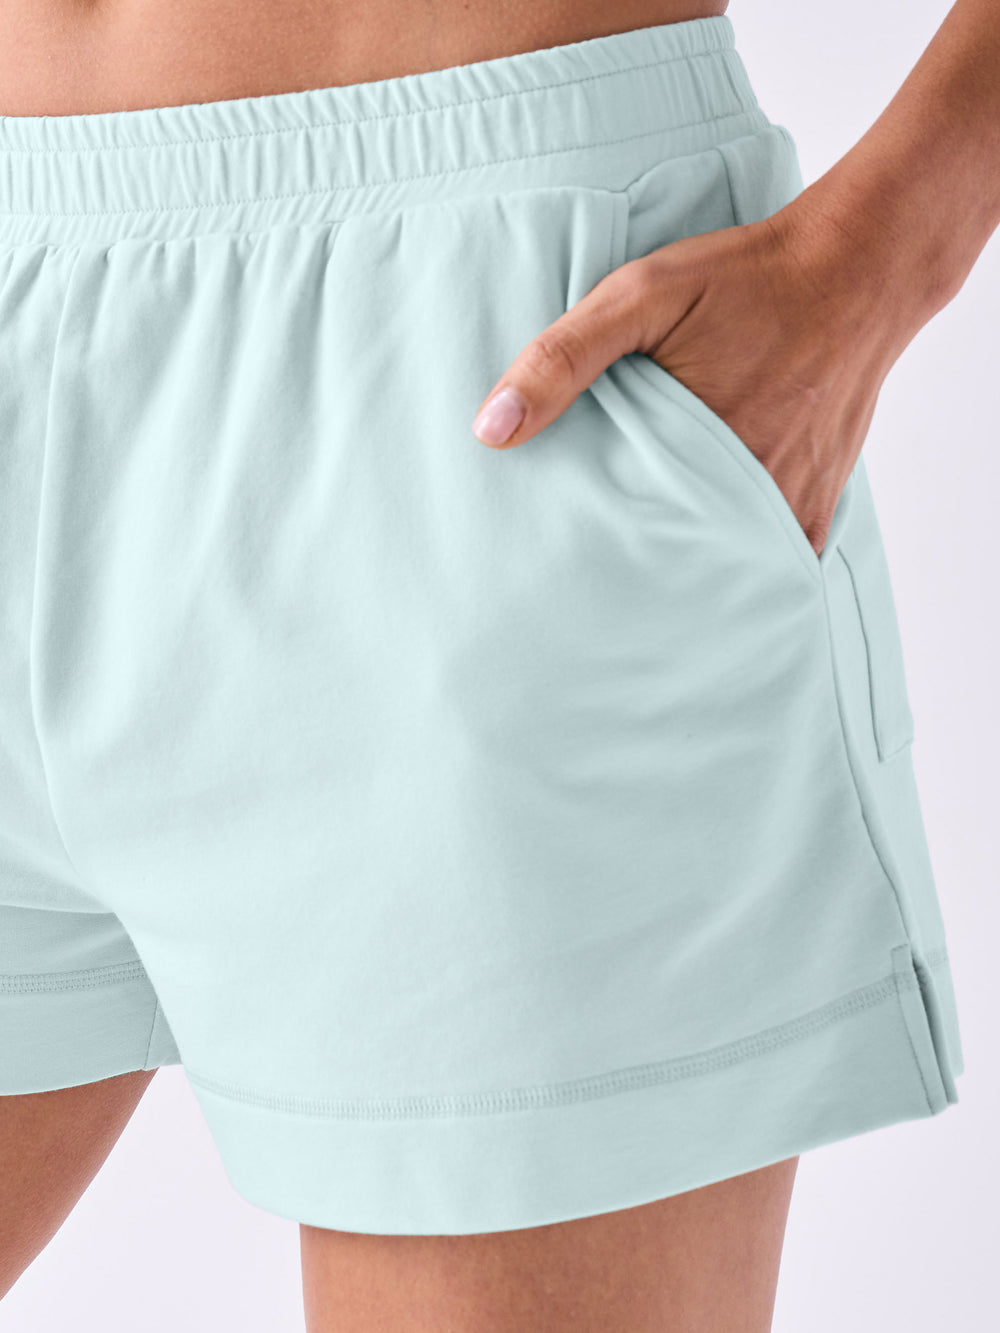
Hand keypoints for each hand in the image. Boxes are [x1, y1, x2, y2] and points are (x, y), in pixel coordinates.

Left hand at [470, 201, 902, 556]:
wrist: (858, 270)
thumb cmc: (745, 279)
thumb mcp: (640, 296)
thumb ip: (562, 358)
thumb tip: (491, 429)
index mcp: (696, 458)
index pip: (619, 539)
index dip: (584, 553)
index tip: (551, 565)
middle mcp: (748, 498)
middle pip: (669, 563)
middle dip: (629, 574)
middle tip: (583, 581)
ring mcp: (789, 510)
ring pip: (718, 566)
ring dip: (682, 568)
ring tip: (636, 575)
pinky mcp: (817, 508)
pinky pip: (766, 557)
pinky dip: (735, 558)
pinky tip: (702, 552)